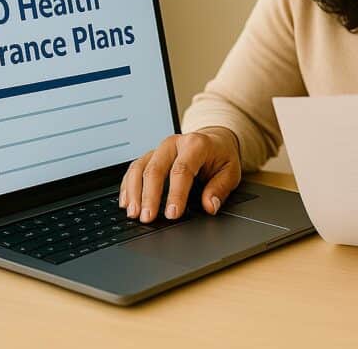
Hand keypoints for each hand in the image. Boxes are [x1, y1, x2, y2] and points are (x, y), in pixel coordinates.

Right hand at [120, 126, 240, 222]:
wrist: (215, 140)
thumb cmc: (221, 156)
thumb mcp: (231, 171)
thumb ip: (220, 188)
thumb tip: (210, 206)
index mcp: (196, 144)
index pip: (182, 170)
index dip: (176, 193)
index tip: (172, 214)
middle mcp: (174, 143)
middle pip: (155, 168)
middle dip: (149, 195)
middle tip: (147, 218)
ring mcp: (160, 148)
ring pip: (140, 167)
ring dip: (134, 192)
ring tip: (133, 213)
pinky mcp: (150, 155)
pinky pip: (134, 168)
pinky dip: (128, 186)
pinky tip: (126, 202)